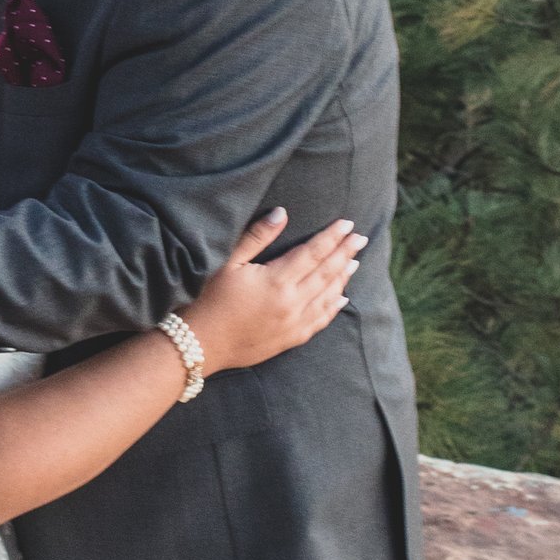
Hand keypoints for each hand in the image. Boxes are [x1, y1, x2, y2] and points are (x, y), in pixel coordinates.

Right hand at [181, 211, 364, 374]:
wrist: (197, 346)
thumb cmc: (206, 299)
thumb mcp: (228, 262)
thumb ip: (257, 237)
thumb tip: (282, 213)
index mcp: (277, 281)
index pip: (314, 253)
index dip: (332, 237)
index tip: (348, 225)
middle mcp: (291, 303)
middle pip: (326, 273)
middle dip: (345, 254)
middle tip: (361, 239)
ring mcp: (292, 324)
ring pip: (327, 297)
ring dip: (342, 278)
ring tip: (355, 262)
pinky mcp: (288, 340)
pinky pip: (319, 321)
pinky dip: (333, 308)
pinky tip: (342, 299)